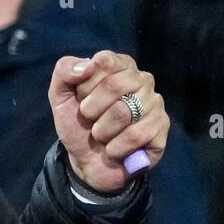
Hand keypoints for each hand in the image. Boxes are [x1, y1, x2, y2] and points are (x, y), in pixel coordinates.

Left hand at [50, 50, 168, 192]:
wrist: (86, 162)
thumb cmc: (79, 126)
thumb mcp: (61, 97)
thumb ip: (64, 71)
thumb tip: (87, 65)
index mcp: (121, 66)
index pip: (104, 61)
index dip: (85, 86)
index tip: (82, 100)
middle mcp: (142, 79)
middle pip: (114, 85)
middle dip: (91, 110)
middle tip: (91, 121)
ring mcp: (155, 102)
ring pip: (123, 112)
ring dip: (102, 132)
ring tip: (103, 136)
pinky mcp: (162, 126)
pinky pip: (135, 135)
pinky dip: (116, 148)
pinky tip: (115, 150)